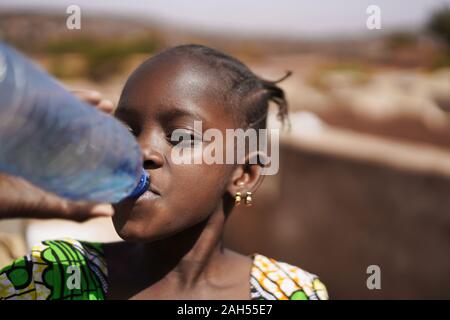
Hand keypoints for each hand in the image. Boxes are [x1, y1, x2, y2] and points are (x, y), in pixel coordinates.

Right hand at [0, 89, 114, 220]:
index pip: (82, 144)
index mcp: (54, 163)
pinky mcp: (14, 120)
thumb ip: (76, 210)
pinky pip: (35, 105)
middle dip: (91, 114)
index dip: (100, 136)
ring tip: (99, 98)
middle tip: (110, 107)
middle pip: (72, 125)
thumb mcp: (45, 206)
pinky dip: (51, 97)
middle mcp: (43, 146)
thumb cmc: (6, 202)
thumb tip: (110, 212)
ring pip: (56, 112)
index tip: (120, 130)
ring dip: (77, 102)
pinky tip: (64, 93)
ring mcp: (29, 133)